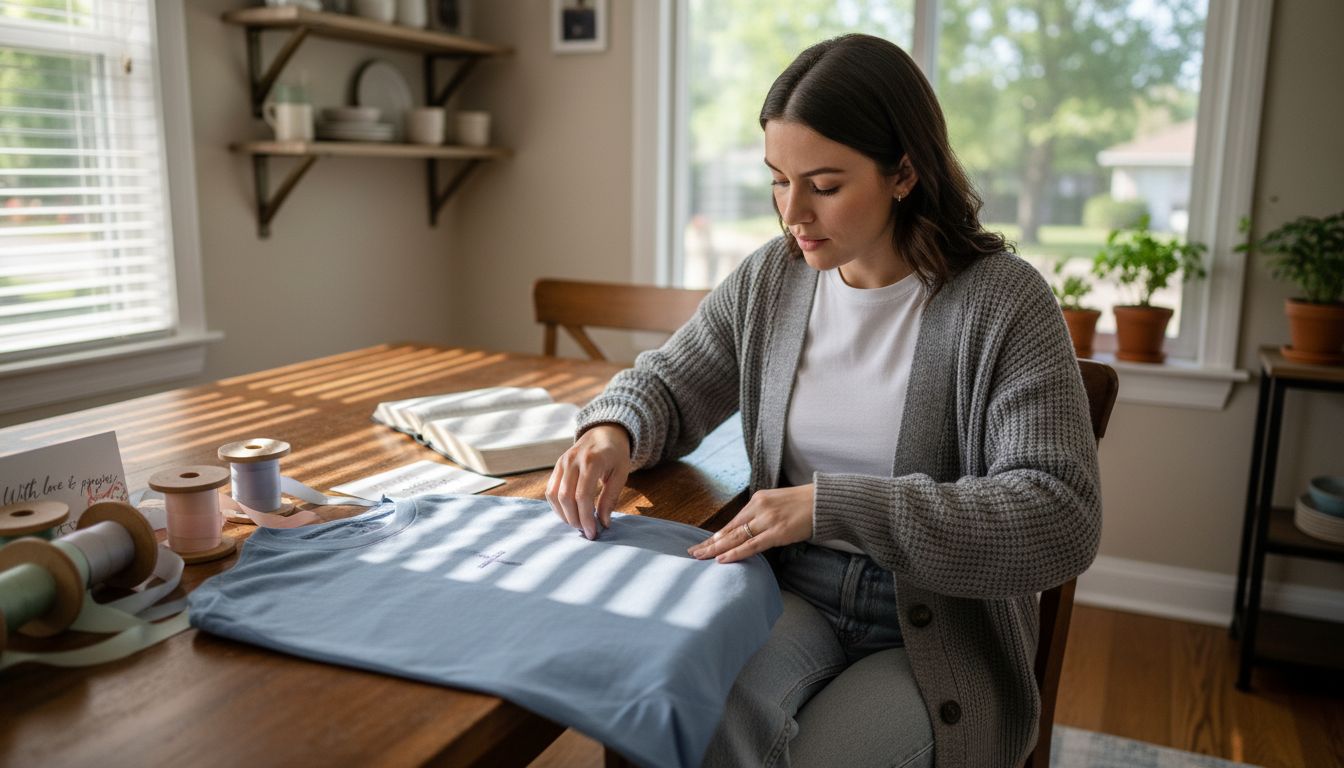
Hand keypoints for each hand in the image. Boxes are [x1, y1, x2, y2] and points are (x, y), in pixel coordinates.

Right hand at [546, 424, 631, 539]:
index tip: (593, 533)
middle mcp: (572, 460)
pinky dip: (557, 505)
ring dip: (563, 514)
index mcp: (592, 461)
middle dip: (574, 519)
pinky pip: (550, 489)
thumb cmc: (616, 454)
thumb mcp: (621, 474)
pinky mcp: (557, 466)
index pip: (583, 496)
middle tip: (586, 531)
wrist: (604, 432)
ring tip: (577, 523)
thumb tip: (604, 523)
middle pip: (565, 497)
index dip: (586, 518)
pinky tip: (568, 513)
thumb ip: (611, 498)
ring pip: (554, 495)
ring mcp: (562, 462)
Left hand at [688, 484, 814, 563]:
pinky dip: (736, 553)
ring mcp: (767, 520)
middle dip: (710, 543)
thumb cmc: (803, 505)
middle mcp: (759, 508)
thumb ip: (762, 515)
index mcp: (757, 500)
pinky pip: (752, 545)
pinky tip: (722, 559)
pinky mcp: (777, 532)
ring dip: (717, 549)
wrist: (824, 502)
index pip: (733, 522)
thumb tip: (749, 532)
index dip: (717, 535)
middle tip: (693, 552)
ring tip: (701, 557)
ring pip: (736, 537)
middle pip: (729, 529)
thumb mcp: (777, 504)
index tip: (703, 543)